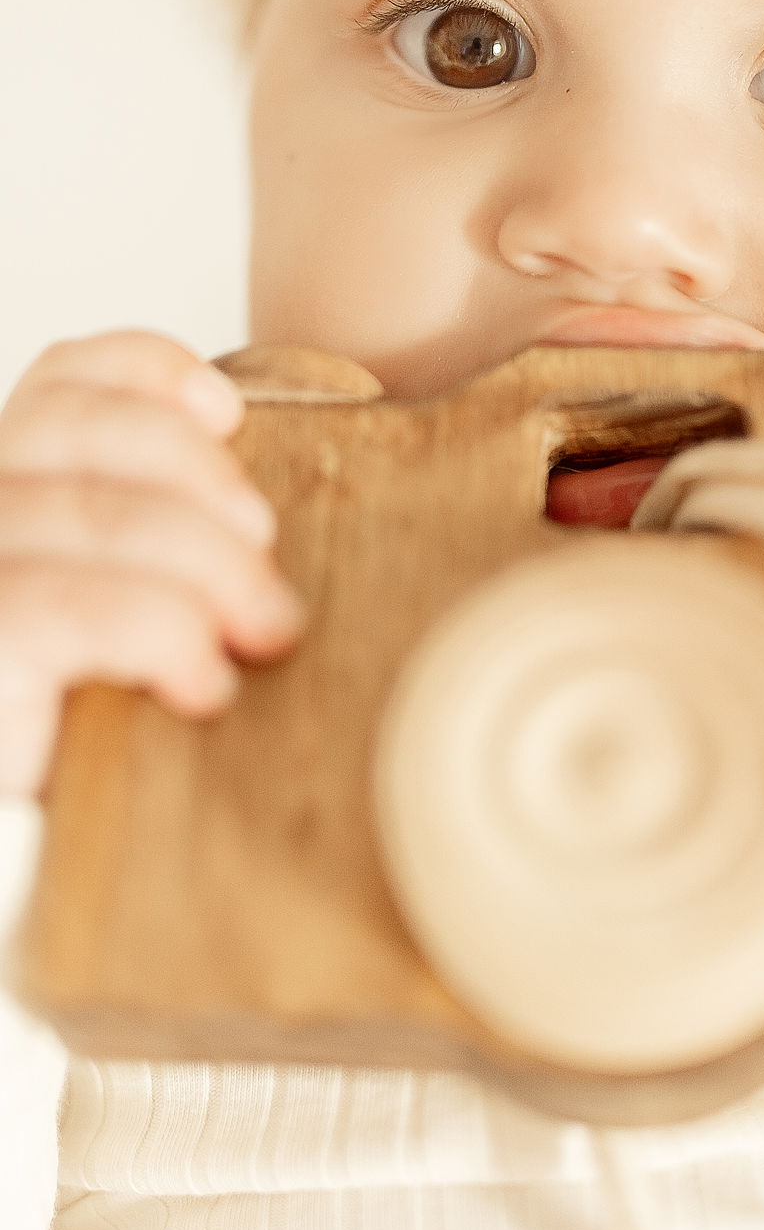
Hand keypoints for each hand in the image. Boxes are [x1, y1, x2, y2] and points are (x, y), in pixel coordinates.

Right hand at [0, 330, 303, 797]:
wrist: (8, 856)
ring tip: (263, 630)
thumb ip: (166, 550)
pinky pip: (73, 608)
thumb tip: (270, 526)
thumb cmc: (73, 737)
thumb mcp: (124, 621)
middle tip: (266, 560)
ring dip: (208, 566)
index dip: (147, 373)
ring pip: (95, 513)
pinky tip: (202, 683)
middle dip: (202, 483)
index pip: (57, 381)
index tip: (229, 411)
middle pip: (78, 430)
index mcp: (1, 491)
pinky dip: (161, 633)